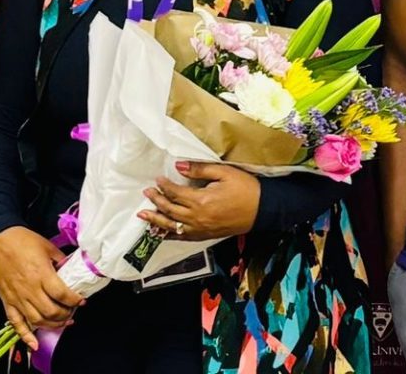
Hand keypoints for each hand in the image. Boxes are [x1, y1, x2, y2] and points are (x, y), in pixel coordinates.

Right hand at [0, 227, 84, 351]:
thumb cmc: (22, 241)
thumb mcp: (47, 246)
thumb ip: (60, 260)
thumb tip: (71, 270)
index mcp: (42, 275)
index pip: (62, 295)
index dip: (75, 300)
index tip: (81, 300)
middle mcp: (30, 290)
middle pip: (52, 312)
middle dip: (66, 314)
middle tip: (72, 310)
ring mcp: (18, 298)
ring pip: (37, 320)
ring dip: (52, 325)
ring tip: (62, 322)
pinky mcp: (8, 301)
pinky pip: (16, 323)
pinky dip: (25, 336)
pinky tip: (34, 344)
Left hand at [138, 161, 259, 241]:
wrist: (262, 209)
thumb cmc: (245, 189)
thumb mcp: (224, 173)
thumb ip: (200, 170)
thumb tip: (179, 167)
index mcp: (201, 201)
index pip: (175, 193)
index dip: (164, 185)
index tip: (158, 179)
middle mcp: (198, 218)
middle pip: (170, 210)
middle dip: (156, 201)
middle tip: (147, 192)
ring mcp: (201, 229)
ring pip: (172, 226)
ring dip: (156, 220)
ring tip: (143, 216)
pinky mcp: (206, 235)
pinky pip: (183, 237)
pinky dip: (170, 234)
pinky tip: (162, 231)